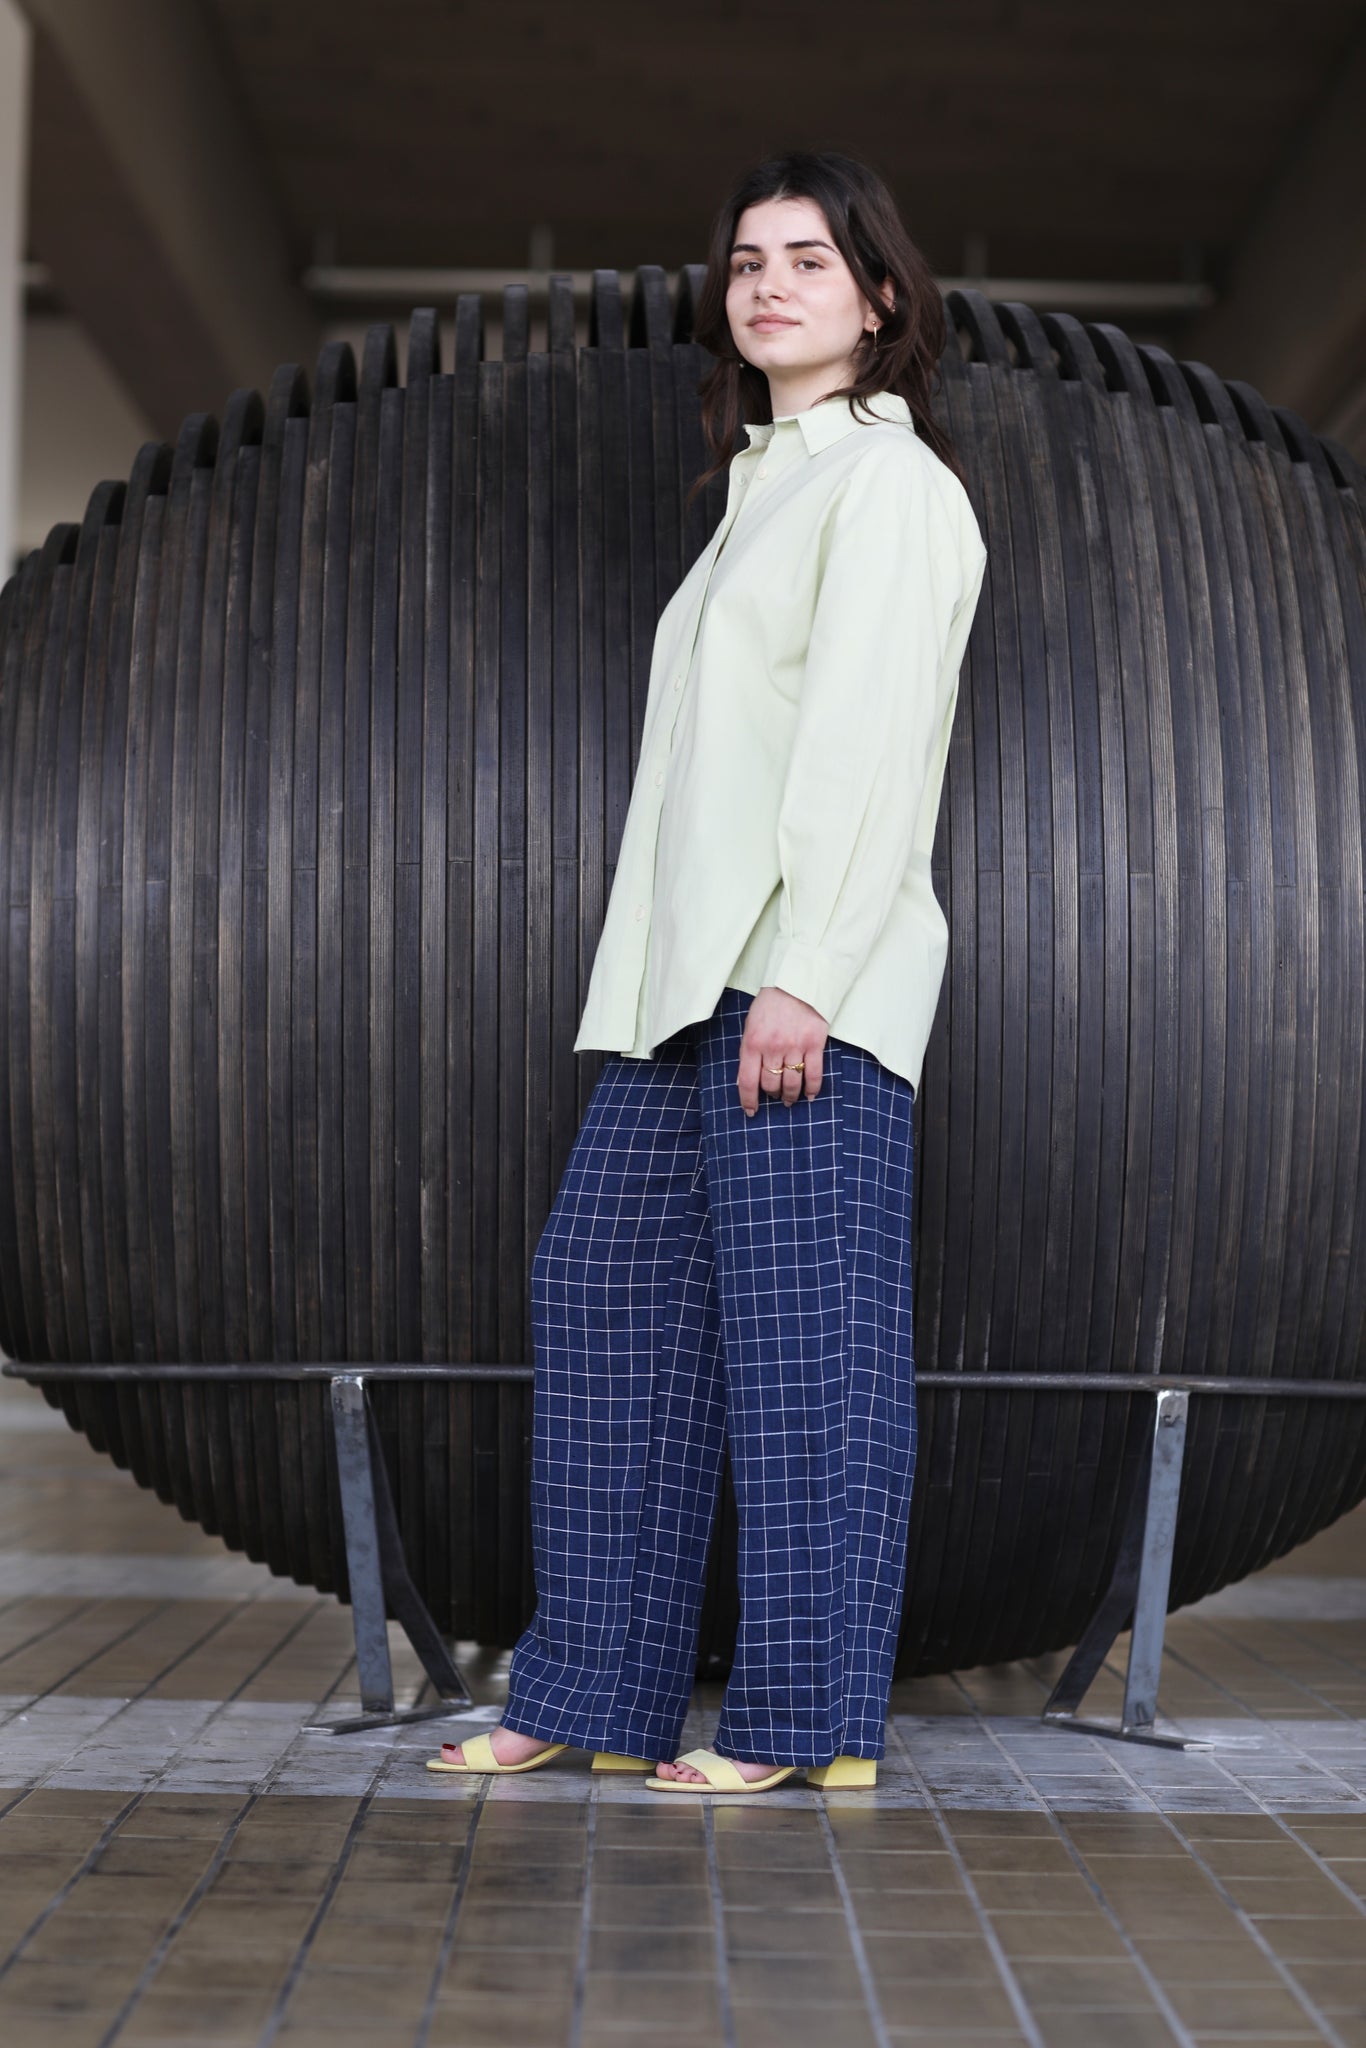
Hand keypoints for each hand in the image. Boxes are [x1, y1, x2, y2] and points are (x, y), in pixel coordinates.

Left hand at [736, 986, 827, 1115]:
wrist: (796, 983)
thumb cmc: (770, 1005)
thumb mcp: (750, 1026)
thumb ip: (748, 1052)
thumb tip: (746, 1081)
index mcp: (752, 1043)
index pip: (747, 1081)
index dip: (749, 1100)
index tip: (751, 1111)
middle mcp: (772, 1047)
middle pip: (770, 1085)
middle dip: (772, 1095)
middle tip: (775, 1096)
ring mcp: (795, 1047)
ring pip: (791, 1083)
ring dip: (790, 1095)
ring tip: (790, 1098)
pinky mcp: (814, 1044)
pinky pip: (814, 1075)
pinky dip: (811, 1089)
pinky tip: (809, 1096)